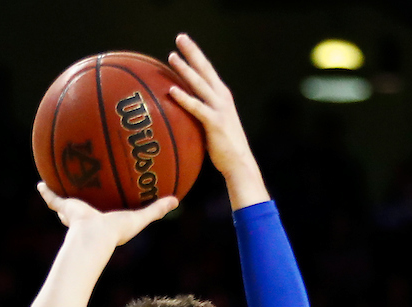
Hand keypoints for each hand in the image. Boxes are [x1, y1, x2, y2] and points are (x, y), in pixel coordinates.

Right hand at [37, 182, 177, 247]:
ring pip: (64, 203)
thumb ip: (156, 210)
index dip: (102, 207)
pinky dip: (46, 192)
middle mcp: (85, 217)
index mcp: (101, 220)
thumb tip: (177, 200)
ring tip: (54, 182)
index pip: (101, 213)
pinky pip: (53, 198)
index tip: (103, 202)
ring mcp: (73, 213)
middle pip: (80, 209)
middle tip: (78, 190)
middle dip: (78, 201)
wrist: (94, 237)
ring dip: (59, 195)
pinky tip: (40, 183)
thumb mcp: (139, 218)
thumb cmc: (116, 232)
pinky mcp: (64, 208)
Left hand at [168, 34, 267, 208]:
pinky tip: (172, 90)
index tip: (184, 42)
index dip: (196, 54)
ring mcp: (219, 109)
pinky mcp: (215, 123)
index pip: (207, 70)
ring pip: (199, 84)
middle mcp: (222, 97)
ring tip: (171, 57)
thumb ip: (201, 114)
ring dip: (185, 69)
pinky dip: (184, 98)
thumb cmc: (224, 148)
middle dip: (192, 52)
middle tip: (179, 37)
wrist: (239, 163)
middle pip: (205, 69)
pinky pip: (196, 108)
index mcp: (221, 96)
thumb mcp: (213, 125)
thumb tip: (183, 113)